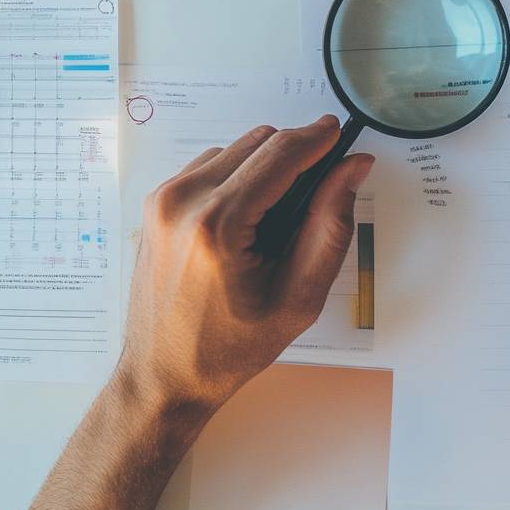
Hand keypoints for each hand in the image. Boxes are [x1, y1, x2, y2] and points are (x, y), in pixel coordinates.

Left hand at [117, 116, 373, 414]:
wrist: (162, 377)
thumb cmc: (229, 348)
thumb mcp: (299, 296)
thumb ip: (332, 225)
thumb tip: (352, 169)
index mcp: (217, 225)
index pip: (280, 153)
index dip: (318, 137)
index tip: (342, 132)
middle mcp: (182, 201)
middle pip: (258, 141)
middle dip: (296, 154)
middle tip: (319, 190)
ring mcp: (163, 199)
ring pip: (235, 148)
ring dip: (266, 167)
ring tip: (277, 218)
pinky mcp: (156, 203)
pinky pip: (211, 165)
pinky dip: (239, 177)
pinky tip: (248, 219)